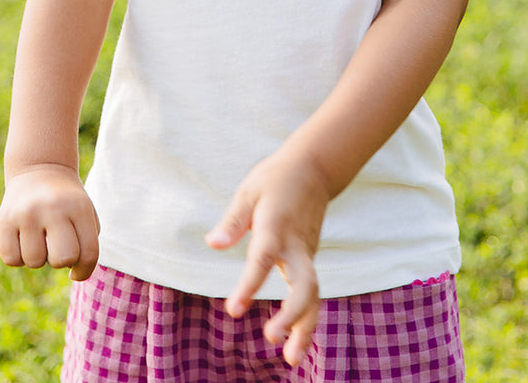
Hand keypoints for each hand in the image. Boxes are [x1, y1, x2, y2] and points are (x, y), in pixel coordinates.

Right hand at [0, 164, 99, 281]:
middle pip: (62, 259)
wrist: (40, 169)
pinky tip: (24, 238)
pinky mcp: (3, 222)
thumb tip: (75, 273)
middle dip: (61, 261)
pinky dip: (18, 256)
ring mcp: (26, 214)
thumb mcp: (85, 213)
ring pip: (34, 262)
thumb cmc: (67, 202)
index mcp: (79, 207)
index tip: (76, 271)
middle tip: (57, 246)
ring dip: (38, 257)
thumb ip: (87, 243)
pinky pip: (12, 259)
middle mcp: (53, 208)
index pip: (88, 253)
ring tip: (40, 236)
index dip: (84, 271)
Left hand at [205, 148, 330, 365]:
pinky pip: (311, 292)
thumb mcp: (249, 191)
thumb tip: (213, 244)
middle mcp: (297, 243)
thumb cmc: (275, 178)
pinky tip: (295, 344)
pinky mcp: (309, 259)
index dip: (250, 284)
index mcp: (277, 225)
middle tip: (272, 338)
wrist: (315, 168)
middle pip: (304, 284)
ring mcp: (307, 253)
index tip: (233, 310)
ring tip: (291, 359)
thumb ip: (233, 220)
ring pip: (313, 294)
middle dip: (292, 314)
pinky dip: (306, 319)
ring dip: (305, 327)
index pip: (263, 259)